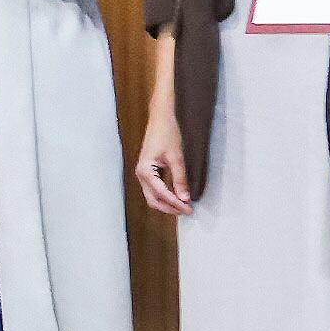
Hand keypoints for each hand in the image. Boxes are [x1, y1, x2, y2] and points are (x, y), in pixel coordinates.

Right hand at [134, 100, 192, 216]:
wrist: (160, 119)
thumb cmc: (167, 134)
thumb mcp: (176, 157)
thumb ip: (180, 179)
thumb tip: (185, 198)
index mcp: (145, 171)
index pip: (161, 194)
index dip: (175, 204)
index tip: (189, 209)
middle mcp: (140, 175)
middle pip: (153, 200)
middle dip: (169, 208)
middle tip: (187, 211)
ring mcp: (143, 174)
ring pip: (152, 196)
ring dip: (167, 203)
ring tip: (183, 206)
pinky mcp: (147, 172)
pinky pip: (154, 190)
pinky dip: (165, 196)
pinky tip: (176, 197)